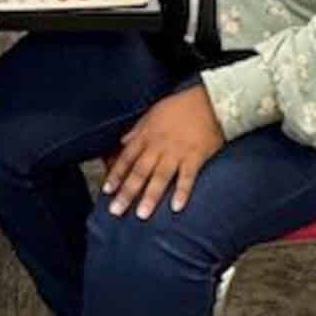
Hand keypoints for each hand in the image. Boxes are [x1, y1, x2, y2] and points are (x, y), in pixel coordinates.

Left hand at [103, 84, 224, 219]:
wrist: (208, 100)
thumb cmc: (180, 106)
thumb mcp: (152, 113)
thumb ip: (137, 130)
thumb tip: (122, 142)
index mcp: (147, 135)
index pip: (126, 158)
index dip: (116, 174)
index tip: (107, 190)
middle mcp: (159, 146)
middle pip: (139, 172)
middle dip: (127, 192)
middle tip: (116, 210)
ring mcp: (177, 152)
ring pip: (160, 177)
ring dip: (150, 196)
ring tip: (142, 214)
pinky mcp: (195, 157)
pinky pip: (187, 177)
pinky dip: (181, 192)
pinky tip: (176, 207)